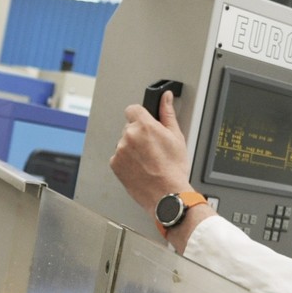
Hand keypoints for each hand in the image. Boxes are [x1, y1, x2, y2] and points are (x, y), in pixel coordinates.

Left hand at [109, 91, 193, 213]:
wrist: (167, 195)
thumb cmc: (174, 170)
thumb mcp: (176, 137)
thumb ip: (167, 113)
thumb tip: (165, 98)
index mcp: (144, 125)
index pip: (133, 109)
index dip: (140, 116)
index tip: (146, 123)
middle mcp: (129, 136)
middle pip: (130, 127)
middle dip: (139, 134)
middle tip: (153, 147)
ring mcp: (120, 150)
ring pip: (124, 143)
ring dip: (132, 148)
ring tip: (148, 161)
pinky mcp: (115, 164)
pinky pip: (119, 157)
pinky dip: (127, 161)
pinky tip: (141, 168)